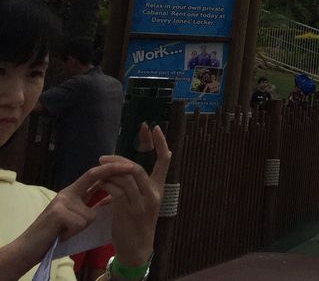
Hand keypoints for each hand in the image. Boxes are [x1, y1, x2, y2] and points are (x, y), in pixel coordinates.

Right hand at [4, 160, 144, 273]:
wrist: (28, 247)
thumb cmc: (53, 234)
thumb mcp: (72, 216)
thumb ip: (85, 205)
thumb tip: (108, 199)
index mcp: (71, 192)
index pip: (94, 174)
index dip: (112, 168)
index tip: (129, 165)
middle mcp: (67, 193)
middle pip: (94, 179)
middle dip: (111, 176)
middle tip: (111, 193)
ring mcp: (62, 201)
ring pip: (90, 214)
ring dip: (81, 227)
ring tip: (65, 232)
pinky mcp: (58, 213)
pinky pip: (81, 223)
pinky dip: (74, 233)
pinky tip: (61, 235)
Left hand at [100, 123, 170, 267]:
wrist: (137, 246)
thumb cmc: (137, 222)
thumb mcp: (141, 201)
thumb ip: (134, 185)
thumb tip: (117, 171)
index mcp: (159, 187)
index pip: (165, 159)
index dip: (161, 142)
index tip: (155, 127)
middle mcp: (154, 192)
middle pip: (137, 168)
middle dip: (119, 160)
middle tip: (103, 157)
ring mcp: (142, 202)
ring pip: (126, 178)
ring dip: (109, 172)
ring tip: (97, 170)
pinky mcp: (129, 211)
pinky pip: (117, 191)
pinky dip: (107, 185)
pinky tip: (99, 184)